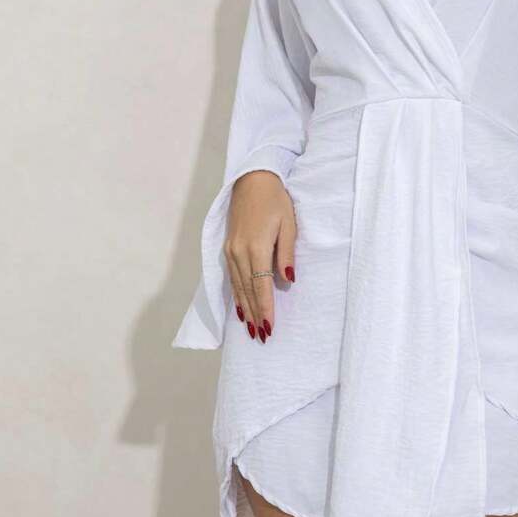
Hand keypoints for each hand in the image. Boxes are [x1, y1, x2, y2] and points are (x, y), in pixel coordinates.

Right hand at [224, 170, 296, 343]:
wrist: (252, 180)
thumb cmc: (276, 200)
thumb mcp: (289, 224)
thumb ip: (286, 253)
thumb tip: (287, 280)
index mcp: (256, 247)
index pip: (261, 286)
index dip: (266, 308)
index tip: (269, 327)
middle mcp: (239, 252)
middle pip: (247, 291)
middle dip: (254, 315)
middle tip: (261, 336)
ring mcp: (231, 250)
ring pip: (238, 286)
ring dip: (244, 308)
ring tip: (250, 328)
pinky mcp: (228, 248)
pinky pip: (232, 277)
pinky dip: (236, 294)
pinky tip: (239, 306)